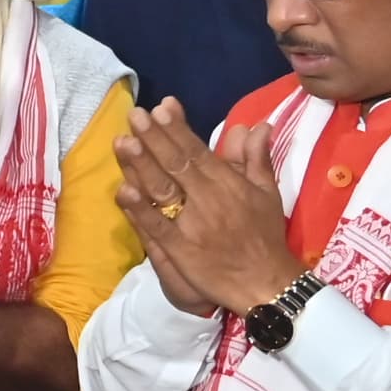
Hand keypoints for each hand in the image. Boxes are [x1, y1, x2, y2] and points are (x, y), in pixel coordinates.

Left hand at [117, 102, 301, 316]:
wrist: (266, 283)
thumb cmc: (265, 236)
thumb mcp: (267, 193)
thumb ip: (255, 158)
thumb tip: (256, 125)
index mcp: (227, 184)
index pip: (197, 151)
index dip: (177, 129)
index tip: (161, 107)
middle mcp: (207, 200)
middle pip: (176, 165)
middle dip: (154, 138)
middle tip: (135, 115)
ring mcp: (191, 225)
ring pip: (162, 190)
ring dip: (141, 166)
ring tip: (123, 141)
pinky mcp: (179, 250)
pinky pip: (156, 226)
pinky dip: (140, 209)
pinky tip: (123, 190)